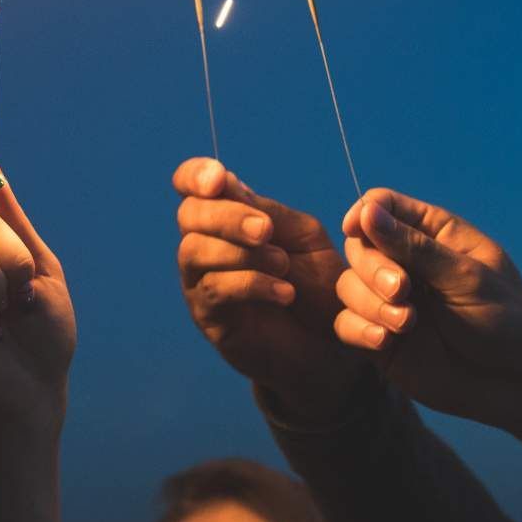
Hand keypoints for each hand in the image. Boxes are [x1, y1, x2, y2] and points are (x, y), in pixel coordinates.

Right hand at [173, 157, 365, 420]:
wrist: (332, 345)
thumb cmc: (318, 285)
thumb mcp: (302, 238)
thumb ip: (267, 212)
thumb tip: (228, 185)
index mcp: (228, 216)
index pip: (190, 185)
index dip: (194, 175)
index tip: (218, 180)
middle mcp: (205, 244)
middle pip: (189, 215)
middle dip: (226, 217)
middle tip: (264, 230)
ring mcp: (200, 281)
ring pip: (194, 251)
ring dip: (240, 253)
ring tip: (283, 265)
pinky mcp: (208, 316)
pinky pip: (214, 289)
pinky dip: (251, 284)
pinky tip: (284, 292)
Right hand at [333, 188, 521, 423]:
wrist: (515, 383)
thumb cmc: (506, 321)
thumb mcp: (466, 277)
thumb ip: (414, 247)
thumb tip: (365, 212)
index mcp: (433, 235)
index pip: (383, 206)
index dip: (364, 213)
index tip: (356, 229)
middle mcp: (405, 263)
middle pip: (359, 246)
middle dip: (373, 268)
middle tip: (402, 291)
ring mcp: (389, 300)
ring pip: (349, 285)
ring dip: (370, 303)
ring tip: (405, 323)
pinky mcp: (379, 335)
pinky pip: (346, 323)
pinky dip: (360, 329)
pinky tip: (386, 341)